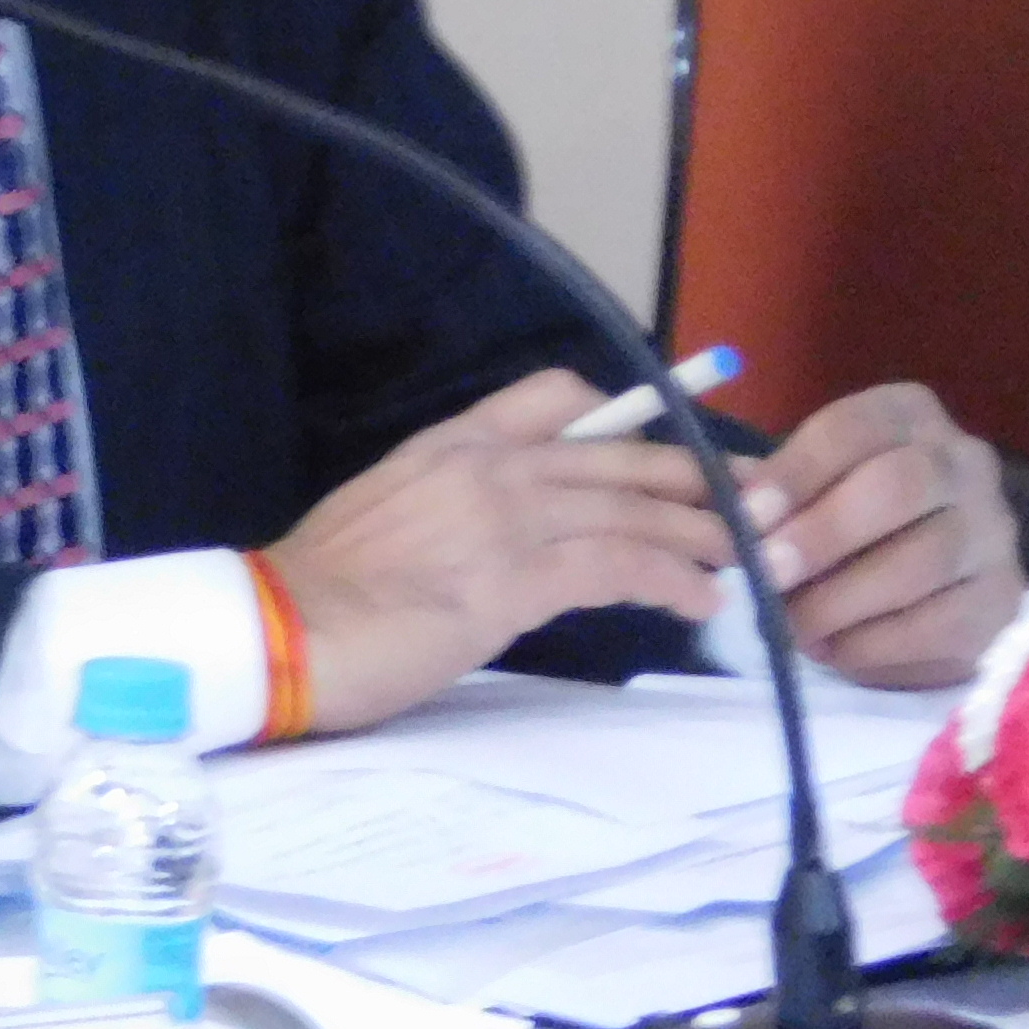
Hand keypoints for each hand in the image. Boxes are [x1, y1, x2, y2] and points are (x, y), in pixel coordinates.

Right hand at [264, 369, 742, 735]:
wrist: (274, 633)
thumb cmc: (322, 591)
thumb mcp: (390, 509)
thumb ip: (458, 499)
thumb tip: (510, 523)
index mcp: (455, 442)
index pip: (557, 395)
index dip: (628, 419)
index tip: (670, 448)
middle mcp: (491, 465)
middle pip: (623, 457)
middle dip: (697, 477)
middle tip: (753, 496)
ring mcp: (508, 518)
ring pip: (636, 511)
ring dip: (703, 534)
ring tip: (746, 557)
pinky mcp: (517, 580)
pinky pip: (621, 568)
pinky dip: (673, 580)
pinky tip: (701, 600)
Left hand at [739, 381, 1026, 687]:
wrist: (934, 593)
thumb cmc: (852, 535)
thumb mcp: (813, 497)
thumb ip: (776, 500)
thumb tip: (732, 521)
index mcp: (911, 419)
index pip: (855, 428)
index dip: (797, 471)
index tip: (746, 517)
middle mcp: (965, 463)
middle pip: (901, 484)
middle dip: (824, 533)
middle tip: (767, 575)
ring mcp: (993, 531)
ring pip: (923, 560)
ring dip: (842, 600)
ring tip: (791, 627)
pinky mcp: (1002, 599)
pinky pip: (937, 625)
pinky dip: (872, 645)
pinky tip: (835, 652)